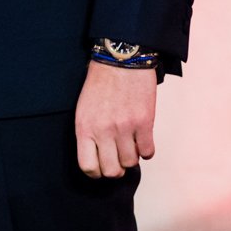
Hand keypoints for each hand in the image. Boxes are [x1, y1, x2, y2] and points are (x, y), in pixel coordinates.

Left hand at [75, 62, 156, 177]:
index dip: (97, 172)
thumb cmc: (100, 83)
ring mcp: (125, 128)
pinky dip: (147, 151)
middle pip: (111, 171)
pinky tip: (143, 141)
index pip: (87, 167)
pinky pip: (148, 152)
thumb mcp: (83, 108)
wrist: (121, 59)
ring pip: (131, 163)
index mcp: (85, 127)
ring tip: (131, 146)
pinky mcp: (144, 122)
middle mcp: (104, 131)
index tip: (102, 166)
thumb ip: (88, 133)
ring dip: (132, 157)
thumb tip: (98, 156)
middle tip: (119, 159)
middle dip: (116, 169)